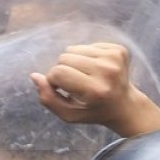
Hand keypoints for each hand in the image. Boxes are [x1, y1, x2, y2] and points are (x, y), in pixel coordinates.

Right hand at [30, 43, 159, 136]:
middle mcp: (107, 71)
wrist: (125, 105)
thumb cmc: (93, 111)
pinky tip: (96, 69)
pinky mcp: (119, 49)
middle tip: (76, 84)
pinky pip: (87, 45)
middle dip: (63, 70)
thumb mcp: (69, 114)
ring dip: (73, 62)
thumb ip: (48, 98)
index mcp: (95, 90)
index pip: (58, 72)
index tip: (63, 90)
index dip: (54, 81)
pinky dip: (86, 56)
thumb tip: (34, 76)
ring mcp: (115, 58)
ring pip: (73, 49)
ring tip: (86, 76)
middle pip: (64, 58)